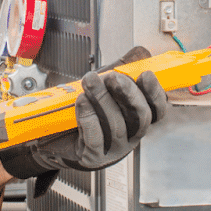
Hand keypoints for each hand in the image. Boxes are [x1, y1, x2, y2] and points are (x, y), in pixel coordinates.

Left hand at [0, 69, 167, 176]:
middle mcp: (130, 136)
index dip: (155, 93)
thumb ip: (122, 69)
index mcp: (137, 119)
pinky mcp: (94, 157)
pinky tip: (81, 102)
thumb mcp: (104, 86)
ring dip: (102, 100)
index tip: (146, 74)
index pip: (157, 109)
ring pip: (116, 126)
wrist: (53, 135)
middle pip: (141, 117)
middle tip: (112, 77)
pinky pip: (95, 138)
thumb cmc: (83, 110)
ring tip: (89, 82)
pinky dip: (88, 116)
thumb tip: (139, 53)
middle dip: (128, 94)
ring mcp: (113, 149)